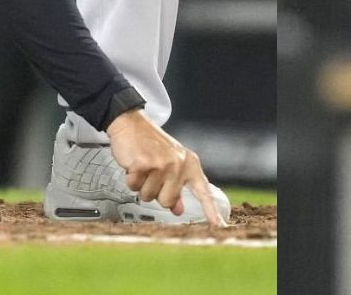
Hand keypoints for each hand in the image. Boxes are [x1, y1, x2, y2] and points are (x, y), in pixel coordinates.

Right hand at [106, 111, 223, 225]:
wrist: (131, 123)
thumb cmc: (150, 144)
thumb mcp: (170, 163)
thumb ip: (176, 187)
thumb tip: (178, 209)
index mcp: (189, 164)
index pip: (203, 192)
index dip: (211, 211)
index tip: (220, 226)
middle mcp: (179, 164)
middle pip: (167, 201)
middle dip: (155, 192)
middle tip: (152, 174)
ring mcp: (162, 164)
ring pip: (149, 196)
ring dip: (141, 185)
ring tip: (143, 167)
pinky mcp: (144, 164)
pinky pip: (134, 186)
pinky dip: (130, 179)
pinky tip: (134, 164)